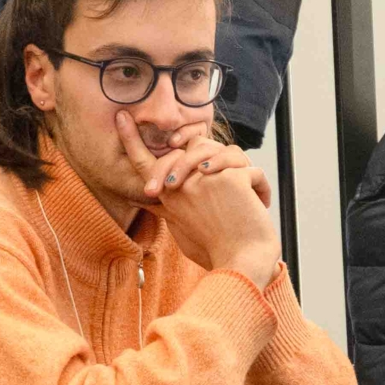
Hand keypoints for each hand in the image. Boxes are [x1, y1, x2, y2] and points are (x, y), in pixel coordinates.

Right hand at [118, 111, 278, 286]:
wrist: (242, 267)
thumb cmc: (218, 254)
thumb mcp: (185, 231)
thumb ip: (176, 208)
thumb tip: (163, 198)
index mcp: (169, 199)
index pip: (145, 164)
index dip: (131, 140)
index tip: (122, 117)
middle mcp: (182, 187)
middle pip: (191, 148)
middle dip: (214, 156)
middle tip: (232, 183)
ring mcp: (204, 181)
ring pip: (225, 152)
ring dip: (242, 171)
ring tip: (249, 198)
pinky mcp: (231, 179)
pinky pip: (252, 170)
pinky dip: (262, 188)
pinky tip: (262, 207)